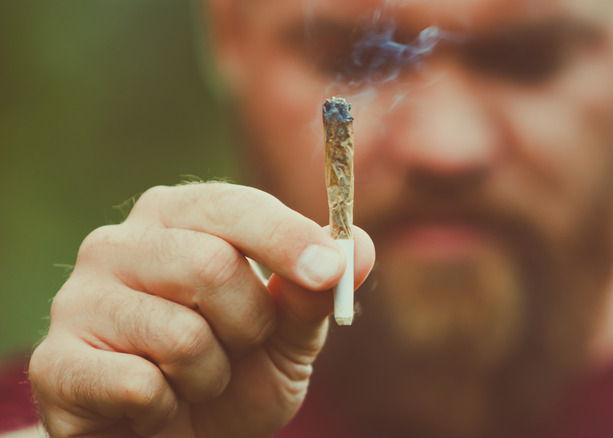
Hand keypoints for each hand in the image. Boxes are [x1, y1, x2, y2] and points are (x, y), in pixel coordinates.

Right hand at [28, 183, 374, 437]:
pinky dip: (168, 407)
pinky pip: (140, 384)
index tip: (328, 271)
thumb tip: (357, 246)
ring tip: (194, 378)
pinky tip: (154, 404)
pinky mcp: (55, 361)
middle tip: (238, 348)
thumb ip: (317, 288)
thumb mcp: (289, 332)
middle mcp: (120, 242)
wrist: (183, 437)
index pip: (234, 206)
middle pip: (209, 265)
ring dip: (211, 374)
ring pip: (181, 334)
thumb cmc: (236, 370)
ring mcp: (78, 298)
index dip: (287, 238)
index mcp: (179, 217)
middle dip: (248, 325)